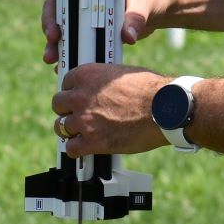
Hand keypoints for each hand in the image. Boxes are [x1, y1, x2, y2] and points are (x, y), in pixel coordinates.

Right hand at [37, 0, 169, 65]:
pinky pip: (72, 42)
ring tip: (50, 59)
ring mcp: (84, 13)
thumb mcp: (145, 3)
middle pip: (56, 3)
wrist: (159, 10)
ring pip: (60, 26)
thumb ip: (136, 18)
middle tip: (53, 37)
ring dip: (52, 42)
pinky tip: (61, 66)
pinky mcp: (90, 31)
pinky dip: (66, 54)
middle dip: (49, 20)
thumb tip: (128, 37)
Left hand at [52, 63, 166, 156]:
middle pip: (58, 104)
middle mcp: (81, 96)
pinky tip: (84, 147)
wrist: (165, 109)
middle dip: (68, 110)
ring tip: (81, 132)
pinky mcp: (92, 141)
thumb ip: (104, 80)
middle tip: (78, 115)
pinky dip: (76, 149)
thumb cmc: (151, 90)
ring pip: (61, 127)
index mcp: (87, 75)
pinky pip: (71, 148)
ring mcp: (84, 120)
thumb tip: (103, 87)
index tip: (78, 98)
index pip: (65, 83)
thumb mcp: (122, 73)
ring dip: (70, 130)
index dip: (73, 92)